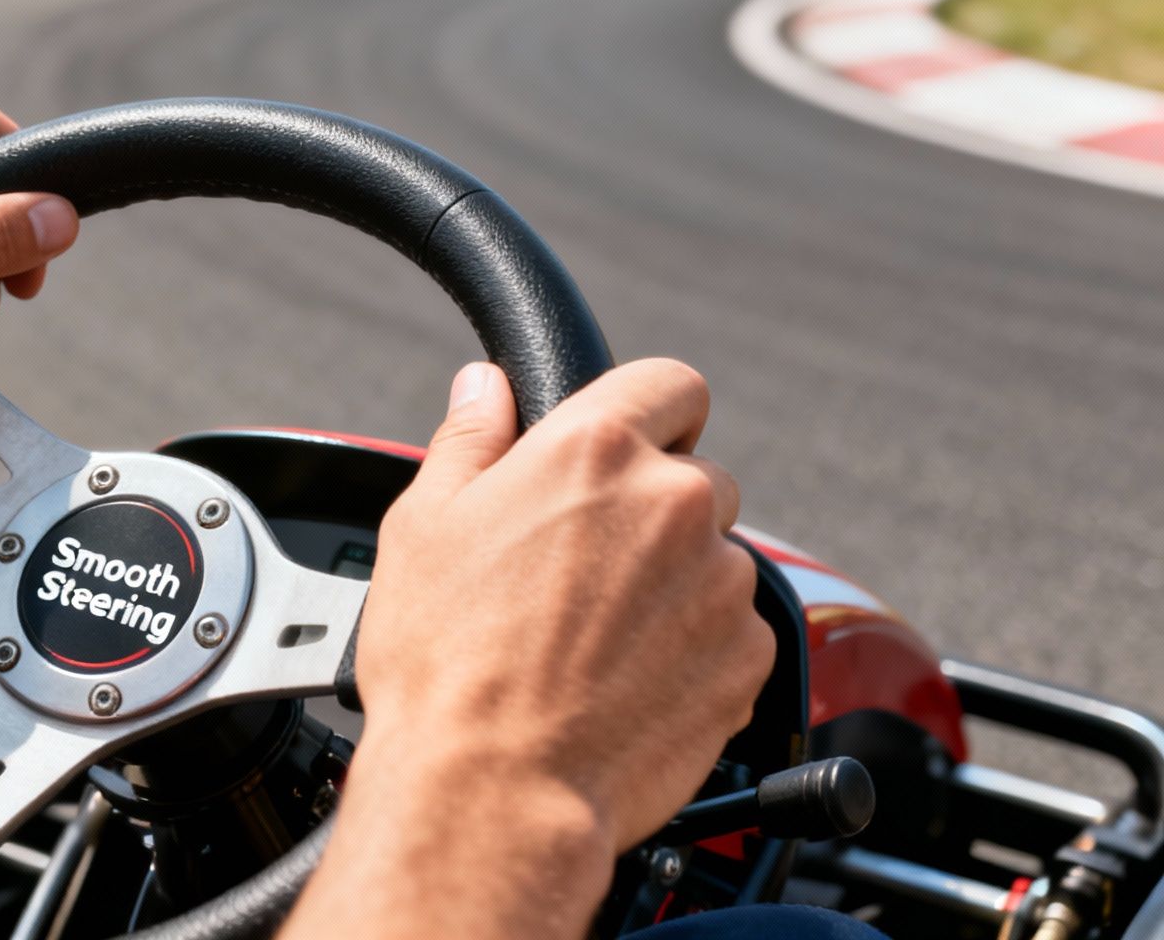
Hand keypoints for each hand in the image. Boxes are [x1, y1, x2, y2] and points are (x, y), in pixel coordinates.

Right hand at [283, 359, 770, 939]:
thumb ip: (469, 439)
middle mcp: (674, 503)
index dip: (647, 413)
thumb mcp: (423, 526)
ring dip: (675, 583)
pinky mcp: (748, 658)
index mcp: (594, 450)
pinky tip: (627, 680)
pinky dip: (695, 650)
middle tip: (585, 567)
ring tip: (597, 638)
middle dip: (654, 510)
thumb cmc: (445, 660)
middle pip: (697, 476)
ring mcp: (721, 582)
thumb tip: (485, 387)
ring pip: (715, 560)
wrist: (493, 787)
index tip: (625, 448)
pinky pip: (734, 633)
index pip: (670, 383)